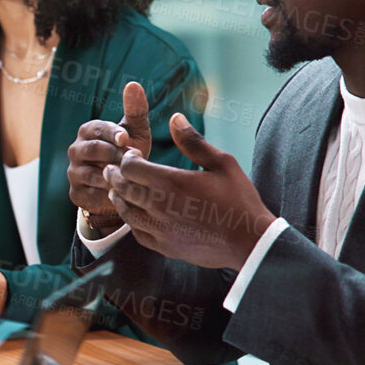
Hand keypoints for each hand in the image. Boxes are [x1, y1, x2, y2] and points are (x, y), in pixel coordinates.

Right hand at [67, 81, 153, 225]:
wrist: (121, 187)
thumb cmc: (128, 153)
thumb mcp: (135, 132)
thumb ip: (135, 110)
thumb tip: (133, 84)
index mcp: (88, 131)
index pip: (97, 128)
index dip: (112, 133)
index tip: (126, 139)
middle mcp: (75, 150)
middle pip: (93, 149)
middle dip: (116, 155)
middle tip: (134, 162)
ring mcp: (73, 173)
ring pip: (91, 174)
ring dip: (113, 176)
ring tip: (131, 178)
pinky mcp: (76, 194)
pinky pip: (91, 194)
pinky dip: (108, 195)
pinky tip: (122, 194)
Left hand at [104, 113, 277, 270]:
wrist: (250, 242)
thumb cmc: (239, 199)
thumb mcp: (222, 164)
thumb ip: (193, 141)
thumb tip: (174, 118)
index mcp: (172, 183)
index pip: (130, 167)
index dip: (127, 158)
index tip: (133, 154)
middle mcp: (160, 207)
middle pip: (122, 187)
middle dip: (115, 175)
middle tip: (115, 168)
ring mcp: (160, 229)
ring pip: (125, 211)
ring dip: (119, 197)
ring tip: (120, 188)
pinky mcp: (164, 246)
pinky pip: (136, 232)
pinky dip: (131, 220)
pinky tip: (135, 212)